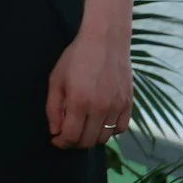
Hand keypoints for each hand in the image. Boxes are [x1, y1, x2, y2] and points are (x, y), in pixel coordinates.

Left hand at [46, 21, 133, 149]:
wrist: (105, 40)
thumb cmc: (77, 57)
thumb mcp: (56, 79)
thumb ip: (53, 108)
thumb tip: (55, 131)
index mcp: (79, 101)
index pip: (71, 136)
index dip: (61, 142)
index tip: (56, 140)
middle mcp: (100, 107)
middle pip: (88, 141)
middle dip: (74, 143)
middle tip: (67, 135)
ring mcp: (117, 106)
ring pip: (104, 137)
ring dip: (91, 137)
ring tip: (82, 127)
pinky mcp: (128, 103)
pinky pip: (120, 128)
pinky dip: (109, 131)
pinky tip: (100, 122)